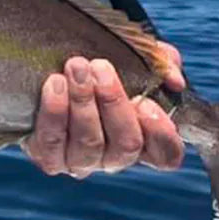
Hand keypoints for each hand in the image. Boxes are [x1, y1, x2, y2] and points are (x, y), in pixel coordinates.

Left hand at [23, 42, 186, 177]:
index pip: (166, 154)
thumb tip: (174, 80)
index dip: (161, 134)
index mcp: (142, 139)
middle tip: (101, 67)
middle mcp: (114, 157)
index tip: (148, 102)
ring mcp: (81, 162)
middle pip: (126, 145)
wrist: (44, 68)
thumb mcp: (135, 57)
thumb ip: (162, 63)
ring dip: (83, 102)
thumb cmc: (99, 68)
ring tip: (76, 67)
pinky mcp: (50, 158)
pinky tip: (55, 83)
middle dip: (114, 103)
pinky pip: (52, 142)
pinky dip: (55, 112)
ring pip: (89, 143)